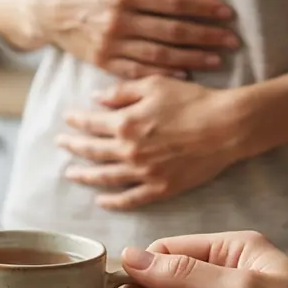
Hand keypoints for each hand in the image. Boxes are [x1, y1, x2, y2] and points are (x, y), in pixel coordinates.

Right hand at [31, 0, 239, 78]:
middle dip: (206, 36)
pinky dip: (162, 74)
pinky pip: (137, 71)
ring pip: (159, 55)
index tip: (227, 13)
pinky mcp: (103, 62)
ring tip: (217, 60)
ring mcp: (110, 46)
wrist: (43, 10)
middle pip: (172, 31)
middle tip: (233, 41)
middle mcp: (118, 23)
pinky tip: (184, 75)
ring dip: (191, 58)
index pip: (173, 3)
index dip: (203, 8)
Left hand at [58, 76, 247, 209]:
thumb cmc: (193, 100)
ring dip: (85, 175)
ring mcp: (144, 173)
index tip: (66, 119)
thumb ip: (121, 92)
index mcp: (126, 124)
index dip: (76, 121)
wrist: (227, 125)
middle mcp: (129, 151)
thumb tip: (95, 98)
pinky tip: (100, 200)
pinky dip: (112, 201)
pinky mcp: (161, 188)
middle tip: (60, 144)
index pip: (90, 123)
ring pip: (104, 177)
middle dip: (72, 146)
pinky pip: (130, 199)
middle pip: (91, 151)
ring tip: (71, 173)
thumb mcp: (154, 85)